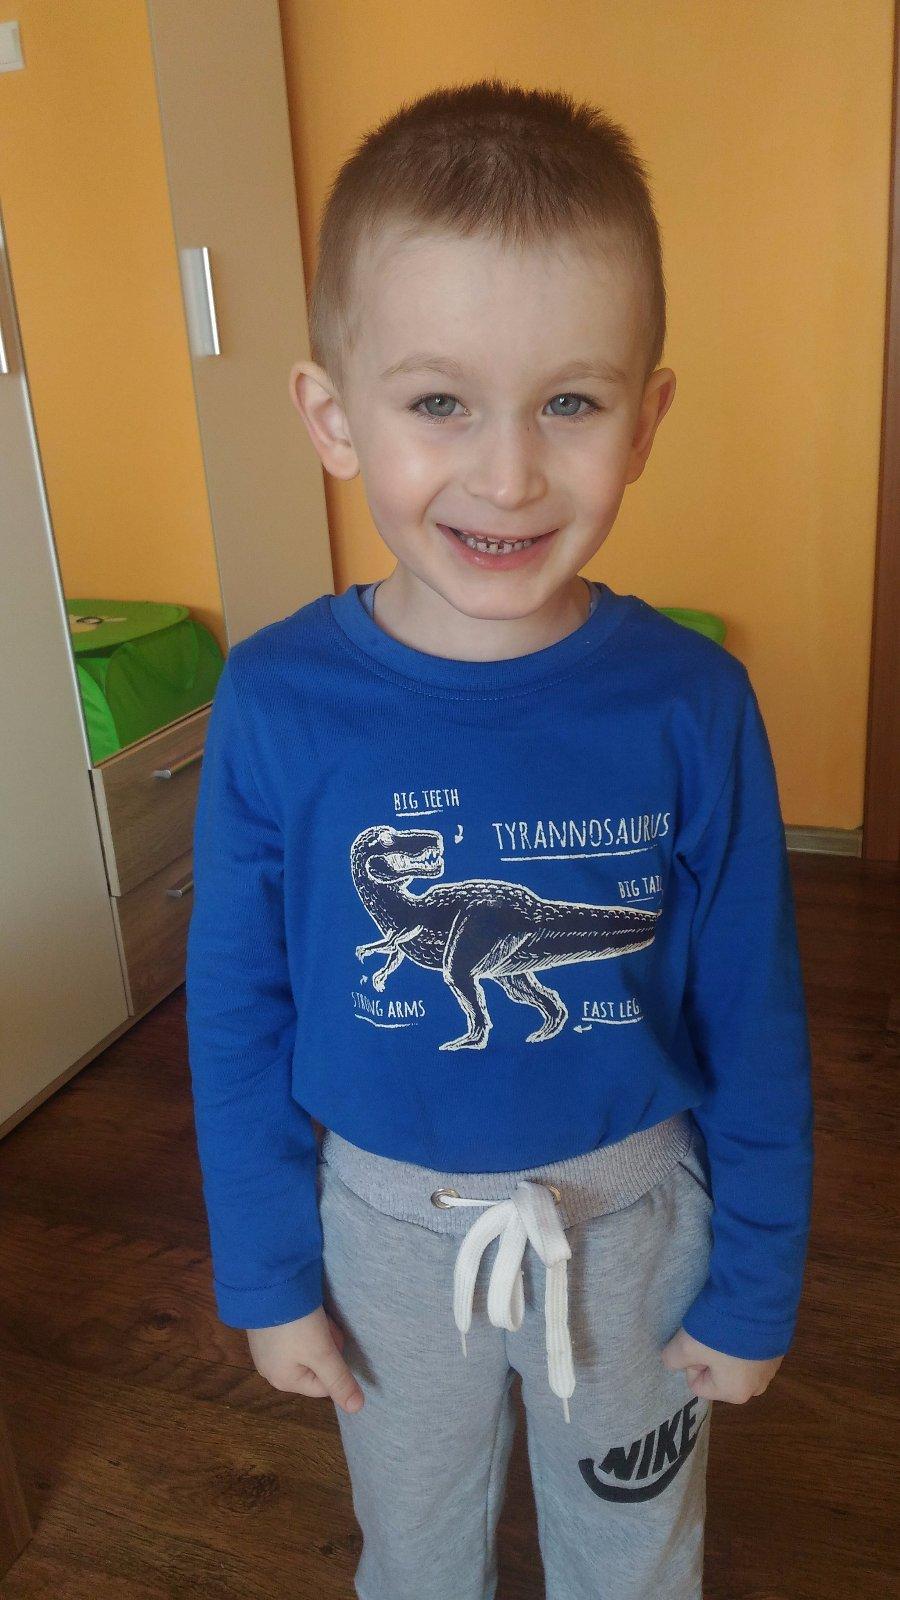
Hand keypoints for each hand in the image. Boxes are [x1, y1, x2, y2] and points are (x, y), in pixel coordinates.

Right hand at [246, 1305, 364, 1414]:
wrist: (266, 1285)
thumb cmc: (296, 1325)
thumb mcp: (323, 1353)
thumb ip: (340, 1380)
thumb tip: (356, 1408)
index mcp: (283, 1381)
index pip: (323, 1385)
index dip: (335, 1362)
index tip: (332, 1340)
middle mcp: (271, 1369)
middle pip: (314, 1366)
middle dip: (325, 1346)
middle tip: (323, 1325)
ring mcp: (265, 1348)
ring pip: (305, 1348)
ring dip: (316, 1333)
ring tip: (314, 1315)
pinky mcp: (264, 1328)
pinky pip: (291, 1333)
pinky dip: (302, 1323)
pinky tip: (301, 1310)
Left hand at [660, 1325, 783, 1403]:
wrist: (758, 1298)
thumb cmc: (721, 1330)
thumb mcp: (686, 1344)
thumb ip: (672, 1359)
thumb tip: (671, 1361)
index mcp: (736, 1393)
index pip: (698, 1384)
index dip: (692, 1362)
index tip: (698, 1342)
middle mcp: (757, 1387)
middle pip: (718, 1375)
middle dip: (711, 1355)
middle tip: (712, 1333)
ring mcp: (771, 1367)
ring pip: (735, 1362)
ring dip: (728, 1346)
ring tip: (727, 1325)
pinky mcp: (779, 1347)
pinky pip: (752, 1349)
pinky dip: (744, 1338)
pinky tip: (742, 1320)